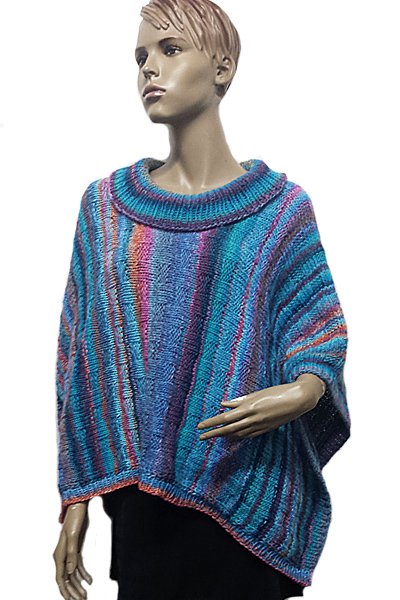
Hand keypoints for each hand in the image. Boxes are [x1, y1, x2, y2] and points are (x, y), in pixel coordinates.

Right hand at [53, 501, 91, 598]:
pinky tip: (89, 580)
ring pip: (72, 574)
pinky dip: (83, 574)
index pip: (61, 578)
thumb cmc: (74, 518)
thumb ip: (72, 553)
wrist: (78, 506)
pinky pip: (78, 566)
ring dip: (78, 585)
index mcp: (59, 554)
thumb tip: (70, 571)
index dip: (66, 590)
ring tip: (85, 595)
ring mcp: (69, 553)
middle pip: (66, 579)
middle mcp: (62, 556)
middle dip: (73, 591)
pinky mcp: (76, 549)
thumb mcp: (73, 536)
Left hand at [196, 375, 323, 440]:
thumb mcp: (257, 393)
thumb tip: (223, 404)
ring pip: (238, 433)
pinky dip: (238, 436)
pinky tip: (233, 436)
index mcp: (249, 407)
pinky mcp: (266, 428)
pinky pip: (249, 435)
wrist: (299, 399)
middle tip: (201, 437)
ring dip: (225, 435)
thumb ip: (240, 400)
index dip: (211, 423)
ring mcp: (260, 425)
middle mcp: (253, 418)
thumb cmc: (278, 391)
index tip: (200, 427)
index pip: (225, 418)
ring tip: (214, 436)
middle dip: (214, 433)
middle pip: (228, 428)